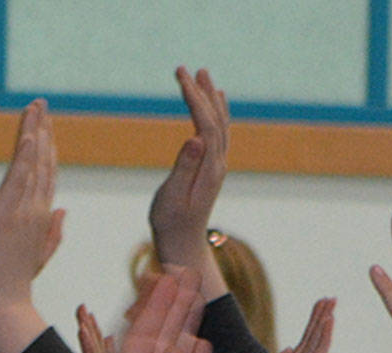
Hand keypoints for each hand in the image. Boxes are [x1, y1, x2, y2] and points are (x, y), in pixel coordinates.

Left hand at [0, 99, 63, 313]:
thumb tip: (64, 210)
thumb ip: (53, 232)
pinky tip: (28, 136)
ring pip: (32, 165)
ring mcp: (21, 211)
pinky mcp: (3, 215)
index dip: (47, 148)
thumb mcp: (37, 255)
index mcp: (41, 217)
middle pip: (43, 163)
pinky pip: (17, 181)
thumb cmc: (15, 284)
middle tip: (41, 103)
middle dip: (43, 131)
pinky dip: (24, 157)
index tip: (46, 124)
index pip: (46, 175)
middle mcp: (36, 209)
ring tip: (35, 107)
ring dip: (34, 133)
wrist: (2, 304)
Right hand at [149, 68, 229, 276]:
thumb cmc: (171, 223)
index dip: (194, 98)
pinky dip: (216, 112)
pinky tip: (215, 102)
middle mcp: (218, 163)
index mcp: (209, 168)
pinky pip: (218, 132)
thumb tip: (196, 138)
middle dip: (202, 91)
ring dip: (211, 97)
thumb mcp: (173, 196)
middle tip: (187, 69)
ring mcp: (217, 165)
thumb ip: (184, 167)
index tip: (180, 77)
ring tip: (203, 76)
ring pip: (219, 123)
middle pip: (215, 118)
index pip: (205, 123)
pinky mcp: (211, 168)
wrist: (183, 245)